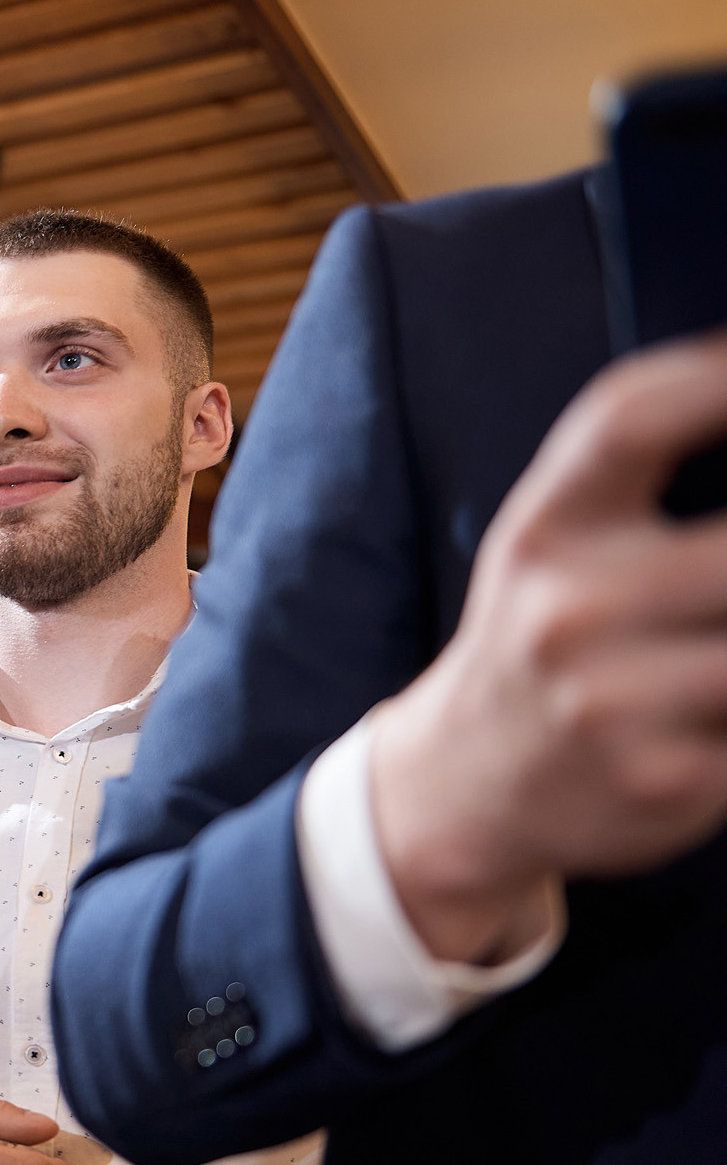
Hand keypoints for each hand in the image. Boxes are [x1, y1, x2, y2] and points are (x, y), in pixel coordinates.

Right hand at [371, 330, 726, 962]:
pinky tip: (714, 704)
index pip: (626, 420)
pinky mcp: (664, 782)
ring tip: (718, 633)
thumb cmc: (541, 633)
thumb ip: (638, 462)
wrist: (464, 783)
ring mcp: (612, 704)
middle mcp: (567, 612)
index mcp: (543, 530)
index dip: (707, 382)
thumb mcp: (551, 537)